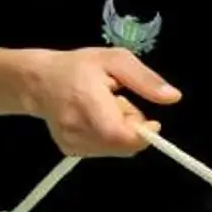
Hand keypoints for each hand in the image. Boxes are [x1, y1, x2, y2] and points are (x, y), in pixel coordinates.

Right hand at [28, 47, 178, 158]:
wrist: (38, 81)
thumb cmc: (78, 67)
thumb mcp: (115, 60)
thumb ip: (145, 79)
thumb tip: (173, 97)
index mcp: (89, 102)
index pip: (123, 135)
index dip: (143, 132)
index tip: (151, 120)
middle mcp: (78, 128)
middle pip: (123, 145)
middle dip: (133, 129)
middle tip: (121, 104)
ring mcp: (72, 142)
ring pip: (115, 150)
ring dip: (120, 134)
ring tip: (106, 110)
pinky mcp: (70, 150)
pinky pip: (103, 151)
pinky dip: (107, 139)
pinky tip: (95, 121)